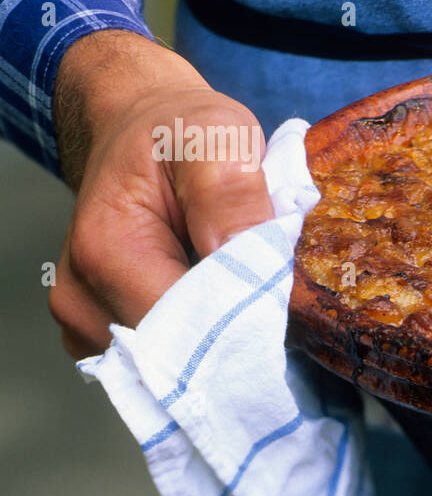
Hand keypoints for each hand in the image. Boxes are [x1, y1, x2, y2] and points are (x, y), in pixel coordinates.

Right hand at [48, 30, 270, 356]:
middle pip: (180, 357)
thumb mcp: (216, 136)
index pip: (186, 329)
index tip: (286, 309)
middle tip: (275, 297)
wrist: (141, 129)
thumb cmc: (177, 132)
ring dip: (220, 338)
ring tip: (240, 288)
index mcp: (105, 251)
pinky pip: (166, 361)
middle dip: (236, 336)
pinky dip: (201, 340)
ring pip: (177, 366)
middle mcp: (83, 298)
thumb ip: (229, 191)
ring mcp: (89, 323)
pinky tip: (217, 301)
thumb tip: (240, 254)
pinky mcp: (108, 334)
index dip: (243, 325)